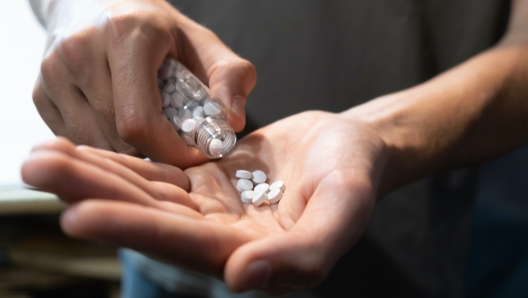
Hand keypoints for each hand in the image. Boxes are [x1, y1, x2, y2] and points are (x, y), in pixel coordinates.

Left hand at [21, 111, 387, 292]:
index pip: (184, 245)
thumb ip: (304, 252)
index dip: (135, 230)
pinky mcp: (202, 182)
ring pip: (143, 193)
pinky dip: (118, 161)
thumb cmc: (355, 177)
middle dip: (92, 195)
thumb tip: (244, 277)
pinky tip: (80, 150)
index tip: (78, 214)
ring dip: (93, 175)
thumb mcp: (344, 210)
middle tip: (36, 169)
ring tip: (41, 157)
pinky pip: (155, 172)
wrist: (349, 147)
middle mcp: (219, 238)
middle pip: (148, 218)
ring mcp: (207, 210)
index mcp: (251, 254)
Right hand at [32, 0, 255, 166]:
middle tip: (174, 144)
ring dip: (128, 152)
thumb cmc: (157, 30)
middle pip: (118, 139)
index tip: (193, 155)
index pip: (139, 121)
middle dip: (154, 153)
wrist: (99, 4)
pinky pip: (77, 141)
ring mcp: (52, 74)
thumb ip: (231, 77)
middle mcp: (79, 51)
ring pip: (95, 146)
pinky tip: (120, 126)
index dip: (170, 152)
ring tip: (149, 133)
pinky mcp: (39, 93)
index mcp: (125, 34)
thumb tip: (232, 124)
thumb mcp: (202, 43)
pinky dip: (104, 145)